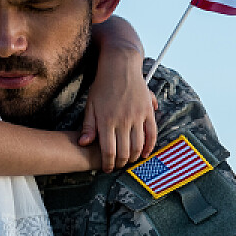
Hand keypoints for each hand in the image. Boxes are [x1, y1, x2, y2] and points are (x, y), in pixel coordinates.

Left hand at [78, 56, 158, 172]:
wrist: (120, 66)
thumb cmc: (102, 86)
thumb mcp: (90, 106)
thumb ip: (88, 126)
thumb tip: (83, 144)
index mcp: (106, 121)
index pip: (108, 151)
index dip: (108, 163)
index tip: (106, 168)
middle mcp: (122, 120)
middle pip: (124, 152)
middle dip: (120, 163)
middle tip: (117, 166)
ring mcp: (137, 116)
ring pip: (138, 146)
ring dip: (133, 157)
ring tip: (128, 160)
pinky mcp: (148, 112)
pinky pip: (151, 134)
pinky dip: (149, 146)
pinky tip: (144, 153)